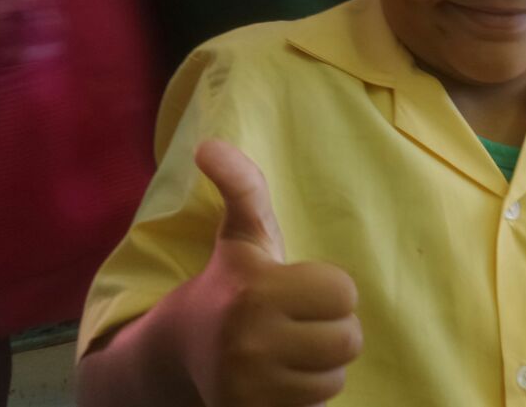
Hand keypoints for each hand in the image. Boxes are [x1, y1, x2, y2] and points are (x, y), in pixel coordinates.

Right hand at [184, 141, 361, 406]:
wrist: (177, 352)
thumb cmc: (229, 284)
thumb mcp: (241, 234)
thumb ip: (241, 185)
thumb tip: (208, 144)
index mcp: (255, 290)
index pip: (345, 294)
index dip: (329, 290)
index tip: (298, 289)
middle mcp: (250, 342)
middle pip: (348, 339)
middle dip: (330, 329)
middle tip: (297, 322)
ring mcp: (249, 387)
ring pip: (335, 378)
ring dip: (320, 365)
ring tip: (288, 350)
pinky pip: (316, 406)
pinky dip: (304, 395)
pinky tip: (279, 379)